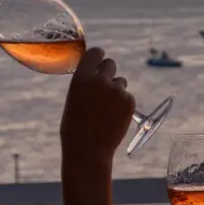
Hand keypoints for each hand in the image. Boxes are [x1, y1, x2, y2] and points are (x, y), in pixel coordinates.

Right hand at [60, 47, 135, 169]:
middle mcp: (100, 80)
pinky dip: (123, 104)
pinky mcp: (129, 101)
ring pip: (121, 82)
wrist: (88, 150)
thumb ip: (86, 83)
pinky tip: (113, 118)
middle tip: (105, 86)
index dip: (98, 57)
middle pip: (110, 64)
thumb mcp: (74, 99)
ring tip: (105, 110)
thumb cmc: (75, 127)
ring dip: (116, 91)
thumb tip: (96, 74)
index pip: (95, 53)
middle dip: (108, 73)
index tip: (100, 60)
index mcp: (81, 77)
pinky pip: (128, 96)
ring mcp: (117, 90)